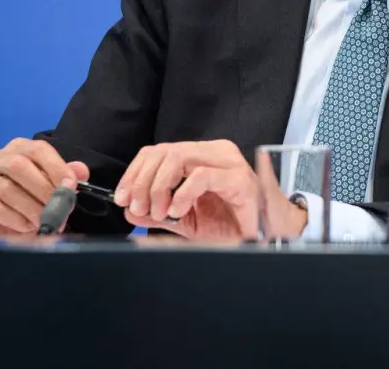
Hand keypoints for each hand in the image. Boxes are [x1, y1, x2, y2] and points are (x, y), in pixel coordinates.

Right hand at [0, 139, 89, 240]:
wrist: (8, 223)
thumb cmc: (33, 197)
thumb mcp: (53, 185)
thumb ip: (67, 176)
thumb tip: (80, 171)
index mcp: (18, 148)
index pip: (38, 150)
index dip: (56, 167)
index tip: (70, 186)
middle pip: (18, 166)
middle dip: (43, 189)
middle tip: (58, 208)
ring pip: (5, 188)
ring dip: (31, 207)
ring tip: (45, 221)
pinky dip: (14, 218)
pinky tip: (27, 225)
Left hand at [114, 141, 306, 242]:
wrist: (266, 237)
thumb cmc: (232, 224)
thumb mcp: (187, 220)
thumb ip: (159, 213)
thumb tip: (130, 209)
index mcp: (202, 157)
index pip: (157, 151)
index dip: (134, 173)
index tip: (122, 198)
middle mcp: (215, 153)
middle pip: (163, 151)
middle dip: (142, 182)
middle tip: (138, 208)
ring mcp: (228, 163)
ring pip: (178, 157)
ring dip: (159, 186)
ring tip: (160, 211)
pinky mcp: (238, 180)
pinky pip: (201, 176)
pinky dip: (182, 194)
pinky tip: (179, 210)